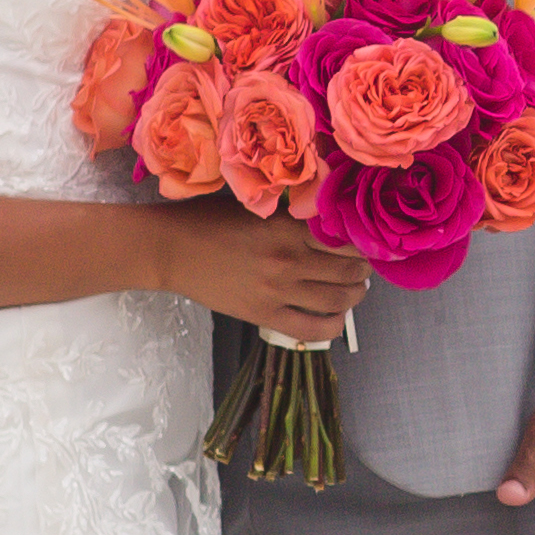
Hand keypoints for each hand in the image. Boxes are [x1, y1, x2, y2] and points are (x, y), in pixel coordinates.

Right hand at [157, 205, 367, 344]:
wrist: (169, 249)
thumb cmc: (207, 220)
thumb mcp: (255, 205)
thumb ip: (290, 213)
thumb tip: (327, 216)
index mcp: (287, 226)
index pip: (346, 236)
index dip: (363, 240)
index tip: (364, 240)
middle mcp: (289, 259)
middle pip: (349, 268)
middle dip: (364, 267)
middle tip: (363, 264)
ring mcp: (277, 291)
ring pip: (338, 298)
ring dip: (356, 294)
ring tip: (356, 287)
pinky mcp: (264, 315)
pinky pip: (313, 329)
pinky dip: (334, 325)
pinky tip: (338, 317)